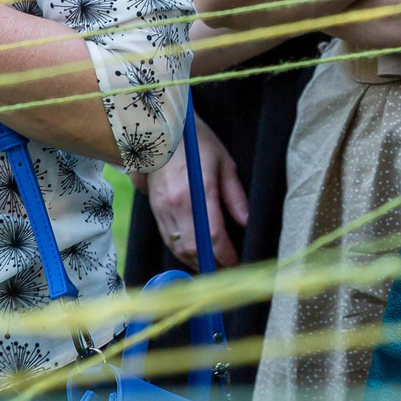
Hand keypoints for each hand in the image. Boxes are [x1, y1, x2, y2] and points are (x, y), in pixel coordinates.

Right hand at [149, 119, 248, 268]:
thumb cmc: (197, 143)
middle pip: (194, 249)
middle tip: (227, 269)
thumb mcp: (224, 164)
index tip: (236, 263)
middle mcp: (177, 205)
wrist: (161, 131)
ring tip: (213, 264)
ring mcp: (162, 209)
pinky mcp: (154, 210)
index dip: (225, 255)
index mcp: (197, 192)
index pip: (213, 236)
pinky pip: (168, 239)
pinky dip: (182, 251)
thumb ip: (235, 197)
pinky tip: (194, 253)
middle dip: (212, 264)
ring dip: (196, 262)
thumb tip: (246, 223)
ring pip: (179, 248)